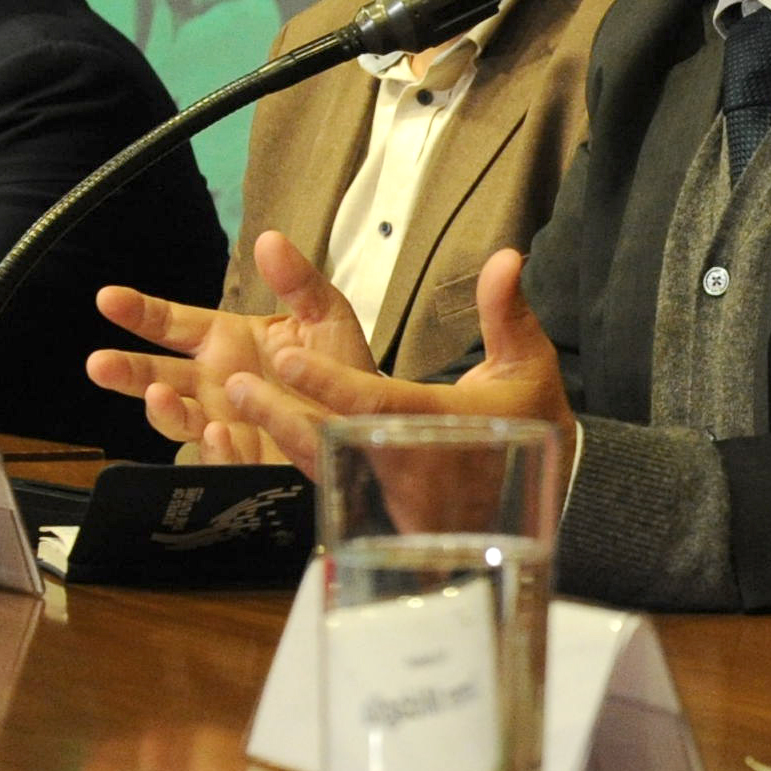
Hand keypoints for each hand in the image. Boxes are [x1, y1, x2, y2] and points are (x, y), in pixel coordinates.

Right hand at [86, 231, 372, 464]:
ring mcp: (224, 425)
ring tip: (159, 395)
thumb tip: (270, 240)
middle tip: (100, 364)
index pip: (171, 323)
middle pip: (157, 376)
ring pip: (178, 420)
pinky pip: (222, 460)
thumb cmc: (339, 371)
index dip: (140, 312)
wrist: (368, 426)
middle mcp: (214, 385)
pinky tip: (216, 433)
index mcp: (225, 343)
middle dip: (127, 371)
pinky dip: (215, 451)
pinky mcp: (246, 463)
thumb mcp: (325, 317)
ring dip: (163, 410)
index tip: (109, 299)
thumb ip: (297, 281)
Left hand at [224, 248, 576, 483]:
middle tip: (237, 386)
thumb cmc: (531, 422)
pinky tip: (239, 449)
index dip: (330, 382)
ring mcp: (393, 497)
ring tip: (228, 407)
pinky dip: (286, 470)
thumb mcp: (529, 365)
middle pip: (336, 444)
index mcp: (443, 424)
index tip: (286, 356)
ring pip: (324, 471)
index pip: (377, 404)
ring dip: (276, 440)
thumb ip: (506, 311)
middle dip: (285, 417)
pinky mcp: (382, 514)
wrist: (541, 502)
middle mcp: (411, 464)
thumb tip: (507, 256)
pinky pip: (325, 494)